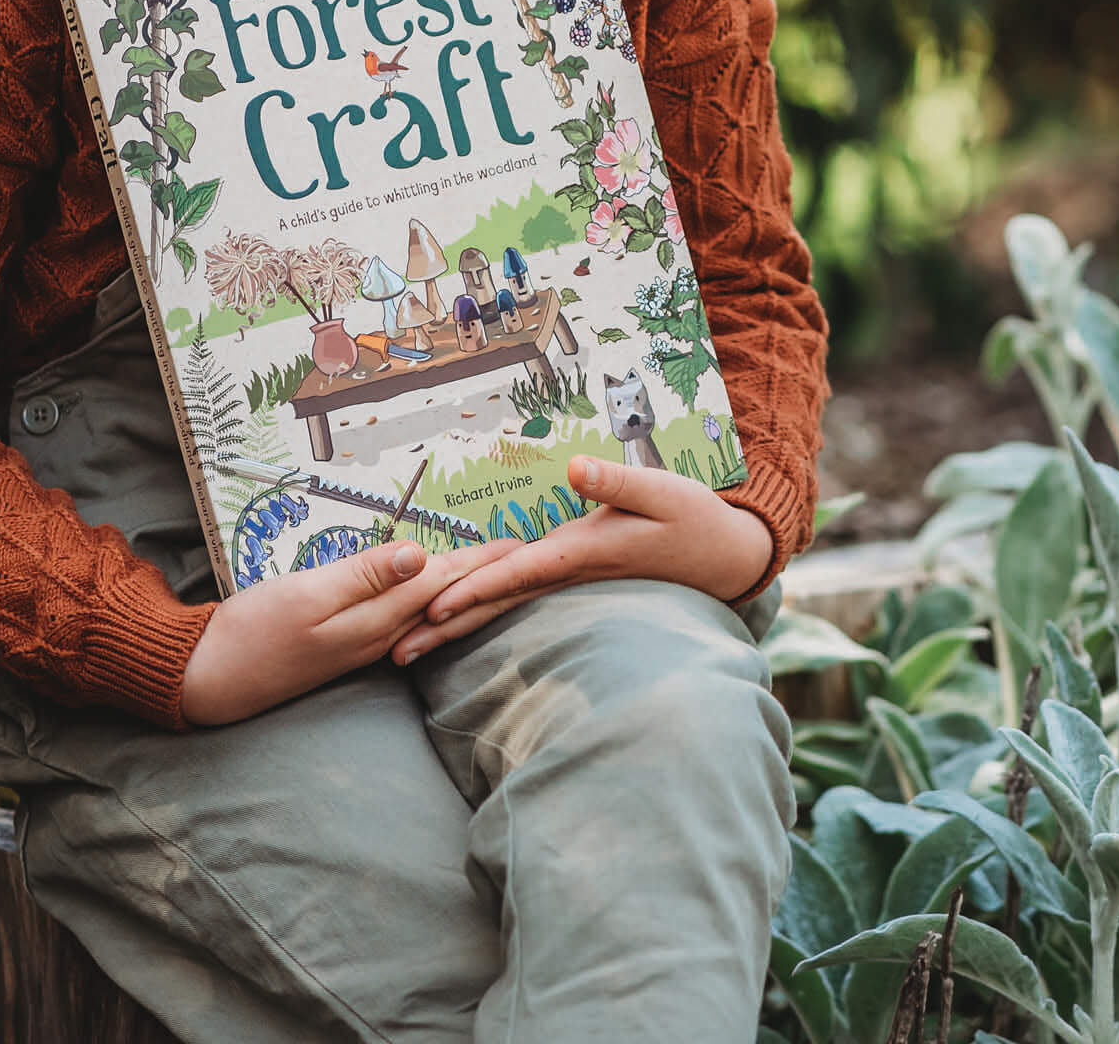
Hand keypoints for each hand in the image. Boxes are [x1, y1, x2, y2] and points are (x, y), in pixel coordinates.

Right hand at [180, 534, 524, 724]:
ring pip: (428, 611)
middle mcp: (380, 636)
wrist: (212, 678)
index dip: (482, 561)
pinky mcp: (348, 644)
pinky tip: (436, 597)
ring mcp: (365, 644)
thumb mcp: (307, 596)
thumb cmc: (253, 632)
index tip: (521, 544)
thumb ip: (363, 576)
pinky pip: (404, 620)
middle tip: (525, 554)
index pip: (442, 582)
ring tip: (493, 572)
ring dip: (462, 589)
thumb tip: (422, 554)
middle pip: (444, 598)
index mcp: (375, 619)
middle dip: (484, 576)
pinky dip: (429, 601)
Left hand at [387, 454, 773, 665]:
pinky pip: (519, 596)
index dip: (476, 589)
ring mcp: (570, 580)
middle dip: (446, 625)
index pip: (519, 573)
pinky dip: (483, 606)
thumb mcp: (661, 490)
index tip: (432, 608)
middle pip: (497, 601)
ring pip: (503, 605)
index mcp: (584, 552)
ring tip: (406, 648)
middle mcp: (569, 572)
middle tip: (391, 650)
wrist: (727, 555)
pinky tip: (455, 619)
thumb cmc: (694, 517)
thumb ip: (616, 479)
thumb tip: (574, 468)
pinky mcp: (574, 576)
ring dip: (456, 626)